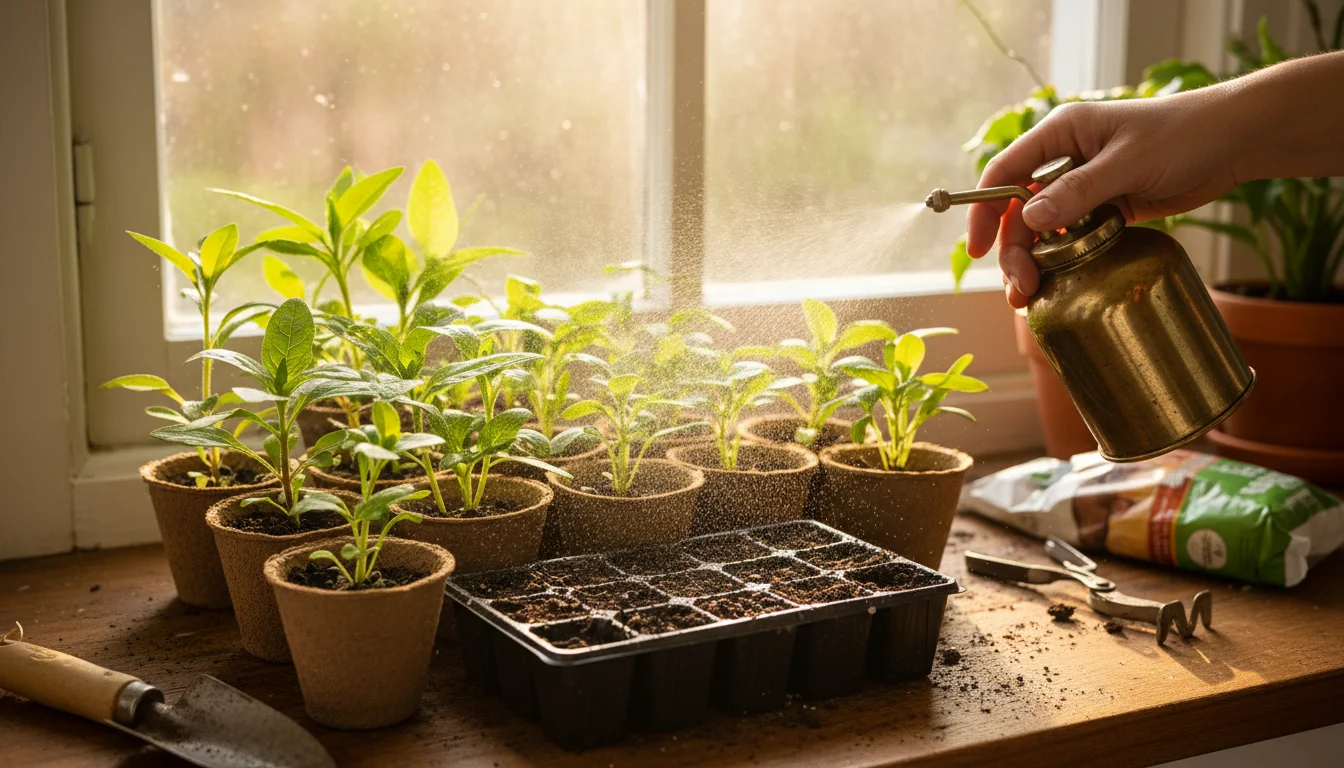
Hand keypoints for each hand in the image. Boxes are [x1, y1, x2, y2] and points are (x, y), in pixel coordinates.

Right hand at [966, 91, 1241, 307]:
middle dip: (1014, 251)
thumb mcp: (1129, 161)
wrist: (1234, 141)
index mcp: (1060, 134)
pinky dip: (1063, 261)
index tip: (978, 250)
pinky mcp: (1106, 209)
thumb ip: (1079, 190)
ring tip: (1033, 297)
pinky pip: (1072, 239)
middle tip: (1022, 288)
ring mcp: (1085, 187)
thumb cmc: (1184, 134)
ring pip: (1044, 230)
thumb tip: (1030, 219)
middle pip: (1020, 212)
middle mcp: (1065, 160)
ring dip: (1035, 263)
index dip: (984, 211)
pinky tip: (1060, 284)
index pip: (1004, 173)